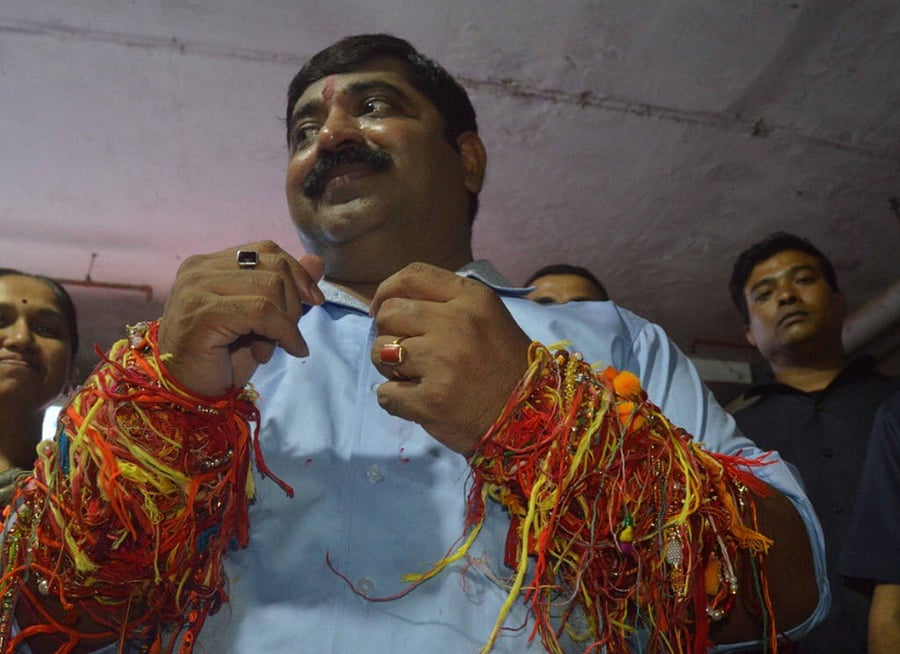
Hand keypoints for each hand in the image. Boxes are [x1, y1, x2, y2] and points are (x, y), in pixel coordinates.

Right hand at [158, 241, 324, 395]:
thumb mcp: (263, 319)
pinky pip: (262, 311)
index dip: (297, 273)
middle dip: (293, 302)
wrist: (188, 392)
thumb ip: (287, 288)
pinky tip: (282, 352)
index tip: (314, 300)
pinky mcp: (204, 311)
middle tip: (284, 335)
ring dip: (284, 322)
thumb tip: (318, 261)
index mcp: (210, 265)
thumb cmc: (222, 358)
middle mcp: (200, 269)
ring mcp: (198, 287)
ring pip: (271, 287)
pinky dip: (283, 332)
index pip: (267, 250)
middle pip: (274, 265)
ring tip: (268, 348)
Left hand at [369, 263, 530, 453]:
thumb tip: (391, 303)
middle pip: (389, 312)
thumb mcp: (488, 318)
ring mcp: (442, 361)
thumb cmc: (506, 367)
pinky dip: (395, 400)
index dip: (386, 291)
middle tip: (405, 352)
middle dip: (388, 333)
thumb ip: (446, 303)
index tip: (380, 309)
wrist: (530, 418)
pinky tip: (418, 402)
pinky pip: (385, 393)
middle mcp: (457, 323)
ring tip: (415, 377)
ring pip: (381, 351)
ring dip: (389, 367)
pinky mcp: (431, 399)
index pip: (411, 276)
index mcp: (472, 298)